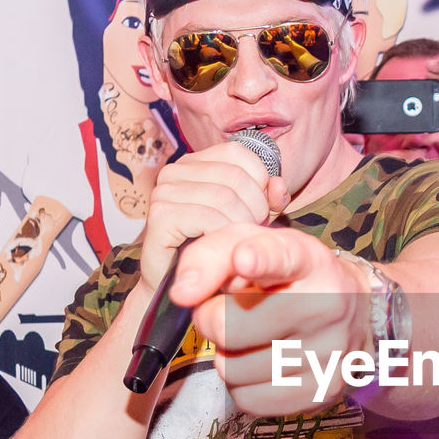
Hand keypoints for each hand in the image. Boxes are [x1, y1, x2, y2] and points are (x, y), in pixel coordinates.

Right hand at [140, 140, 290, 292]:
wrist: (178, 285)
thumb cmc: (211, 249)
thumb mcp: (249, 219)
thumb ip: (268, 199)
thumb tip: (278, 183)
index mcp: (195, 162)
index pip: (238, 153)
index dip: (259, 181)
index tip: (259, 209)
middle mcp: (176, 171)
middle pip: (236, 176)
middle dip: (254, 208)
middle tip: (249, 232)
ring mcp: (165, 191)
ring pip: (225, 198)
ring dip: (241, 224)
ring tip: (236, 241)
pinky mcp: (160, 215)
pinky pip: (209, 218)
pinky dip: (223, 234)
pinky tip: (218, 246)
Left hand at [170, 225, 368, 413]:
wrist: (354, 313)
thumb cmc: (289, 277)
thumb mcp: (251, 245)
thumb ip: (209, 257)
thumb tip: (182, 294)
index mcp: (308, 260)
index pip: (284, 257)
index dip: (260, 258)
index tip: (243, 258)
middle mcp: (327, 305)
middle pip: (231, 328)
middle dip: (211, 322)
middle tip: (224, 313)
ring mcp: (329, 354)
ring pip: (232, 370)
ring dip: (228, 355)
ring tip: (250, 338)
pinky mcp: (322, 392)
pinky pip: (248, 400)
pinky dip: (242, 384)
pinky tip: (260, 362)